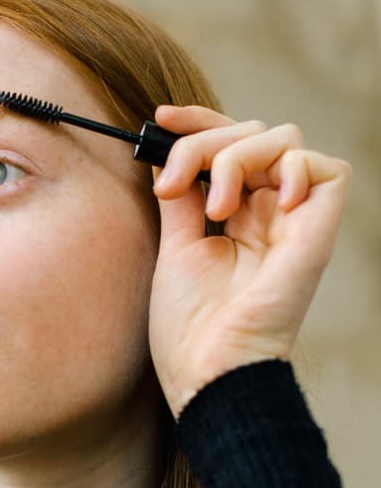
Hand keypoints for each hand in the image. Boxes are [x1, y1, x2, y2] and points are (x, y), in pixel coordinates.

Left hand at [148, 105, 350, 418]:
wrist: (207, 370)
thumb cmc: (187, 323)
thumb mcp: (176, 245)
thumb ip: (182, 196)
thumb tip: (168, 153)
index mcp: (234, 216)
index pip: (226, 145)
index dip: (198, 123)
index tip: (159, 117)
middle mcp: (265, 212)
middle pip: (251, 132)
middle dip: (205, 142)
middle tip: (173, 184)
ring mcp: (292, 220)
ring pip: (283, 140)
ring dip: (237, 158)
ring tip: (215, 209)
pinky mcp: (317, 232)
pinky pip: (329, 171)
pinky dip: (294, 169)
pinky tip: (262, 203)